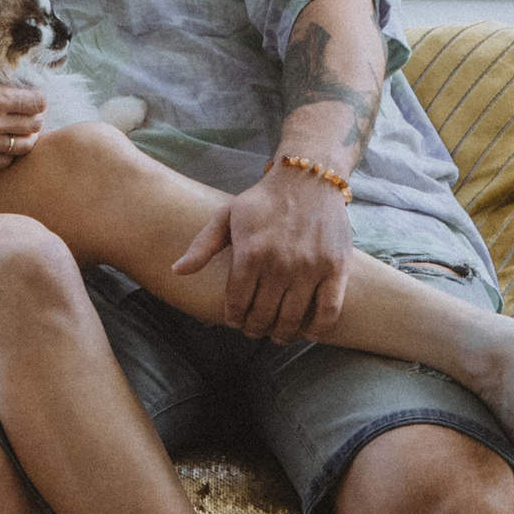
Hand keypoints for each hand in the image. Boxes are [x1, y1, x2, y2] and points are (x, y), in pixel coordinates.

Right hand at [0, 63, 47, 166]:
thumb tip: (15, 78)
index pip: (37, 102)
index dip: (39, 98)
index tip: (35, 95)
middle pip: (34, 124)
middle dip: (36, 116)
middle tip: (30, 111)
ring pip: (24, 145)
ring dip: (27, 136)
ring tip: (22, 129)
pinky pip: (4, 161)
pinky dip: (11, 153)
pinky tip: (7, 143)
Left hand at [174, 163, 351, 341]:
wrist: (308, 178)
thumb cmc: (263, 201)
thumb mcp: (226, 216)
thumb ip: (202, 246)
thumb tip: (176, 271)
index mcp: (250, 253)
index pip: (237, 303)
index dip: (234, 318)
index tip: (235, 320)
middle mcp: (280, 263)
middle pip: (263, 316)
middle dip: (255, 328)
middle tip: (254, 329)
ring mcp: (311, 267)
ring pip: (293, 319)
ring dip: (281, 334)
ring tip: (277, 334)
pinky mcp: (336, 268)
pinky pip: (328, 311)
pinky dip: (318, 329)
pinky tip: (307, 331)